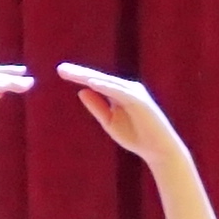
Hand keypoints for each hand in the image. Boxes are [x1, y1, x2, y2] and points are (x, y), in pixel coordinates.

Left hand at [56, 63, 185, 162]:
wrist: (158, 150)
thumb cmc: (135, 136)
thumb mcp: (110, 121)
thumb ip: (97, 107)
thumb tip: (81, 91)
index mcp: (119, 92)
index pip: (96, 82)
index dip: (79, 76)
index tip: (61, 71)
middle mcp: (127, 89)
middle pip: (99, 78)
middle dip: (80, 73)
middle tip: (61, 68)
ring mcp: (134, 93)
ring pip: (108, 82)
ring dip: (90, 77)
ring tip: (73, 74)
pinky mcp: (140, 101)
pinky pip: (120, 92)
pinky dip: (106, 86)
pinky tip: (92, 83)